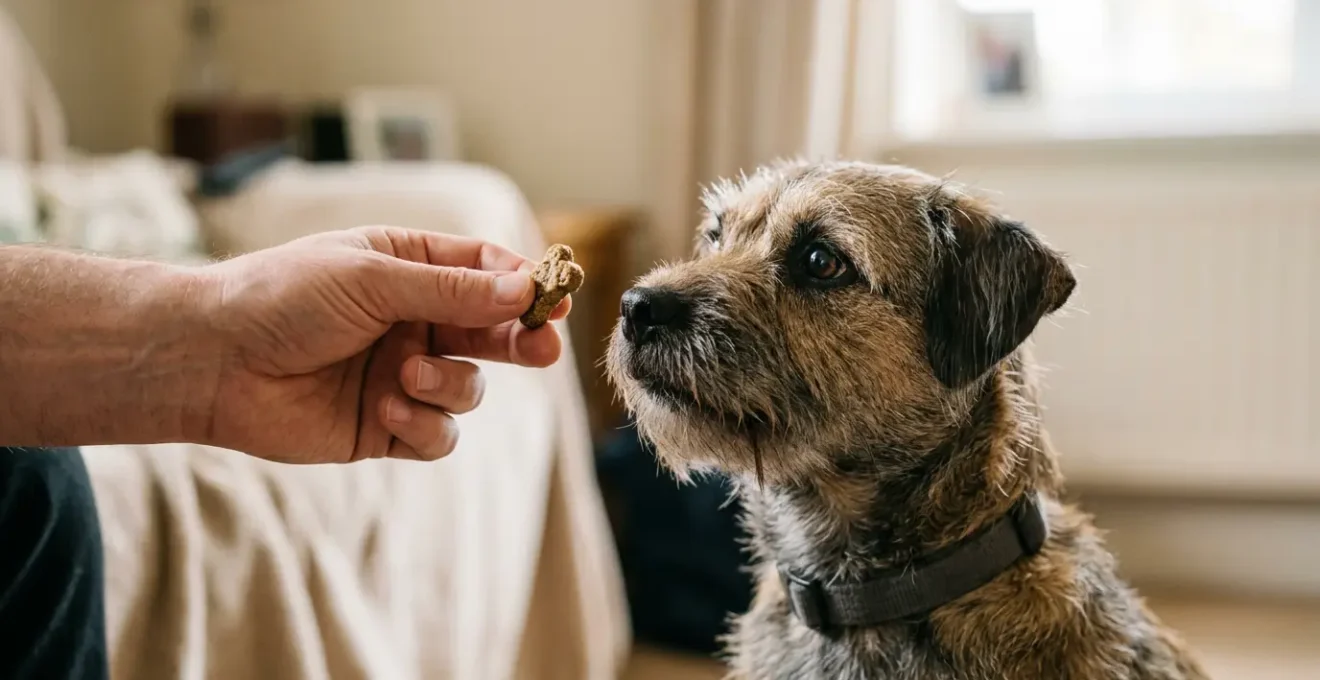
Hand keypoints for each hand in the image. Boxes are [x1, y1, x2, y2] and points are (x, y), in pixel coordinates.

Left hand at [196, 226, 570, 462]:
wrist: (212, 362)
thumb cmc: (281, 298)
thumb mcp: (370, 278)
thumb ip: (449, 290)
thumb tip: (523, 292)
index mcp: (408, 267)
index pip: (485, 272)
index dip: (523, 286)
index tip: (552, 298)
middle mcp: (413, 320)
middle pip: (492, 332)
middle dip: (519, 341)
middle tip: (542, 348)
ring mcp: (402, 374)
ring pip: (469, 387)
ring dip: (450, 383)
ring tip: (407, 373)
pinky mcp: (387, 426)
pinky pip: (439, 434)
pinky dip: (424, 424)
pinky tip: (389, 409)